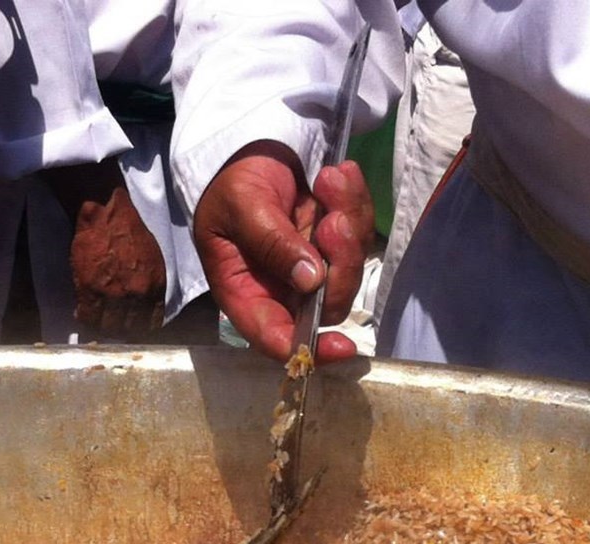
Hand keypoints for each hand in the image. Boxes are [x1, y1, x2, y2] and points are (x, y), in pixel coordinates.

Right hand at [69, 184, 165, 335]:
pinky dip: (84, 319)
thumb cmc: (129, 231)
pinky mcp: (90, 290)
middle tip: (111, 327)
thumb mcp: (152, 260)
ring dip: (101, 328)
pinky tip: (81, 313)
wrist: (106, 213)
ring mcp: (112, 295)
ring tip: (96, 322)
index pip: (151, 324)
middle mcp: (136, 295)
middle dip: (120, 331)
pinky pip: (88, 318)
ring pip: (108, 328)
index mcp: (154, 286)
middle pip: (129, 330)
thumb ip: (148, 284)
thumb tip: (143, 303)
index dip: (140, 330)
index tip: (132, 328)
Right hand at [192, 144, 372, 361]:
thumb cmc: (229, 182)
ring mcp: (311, 266)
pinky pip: (360, 234)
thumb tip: (310, 280)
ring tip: (330, 179)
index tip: (342, 345)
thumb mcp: (241, 207)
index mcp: (247, 293)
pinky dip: (356, 202)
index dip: (309, 349)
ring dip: (351, 222)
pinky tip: (341, 174)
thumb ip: (272, 243)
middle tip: (334, 218)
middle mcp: (282, 290)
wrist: (248, 148)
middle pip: (327, 305)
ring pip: (350, 268)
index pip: (278, 338)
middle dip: (342, 264)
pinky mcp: (332, 242)